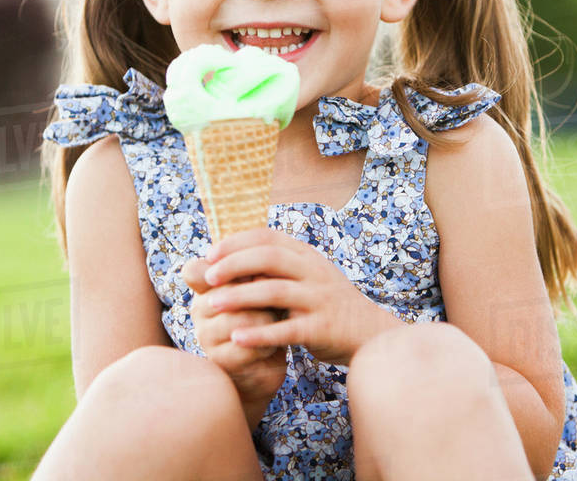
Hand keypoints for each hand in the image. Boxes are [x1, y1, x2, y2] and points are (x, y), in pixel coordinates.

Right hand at [182, 255, 286, 407]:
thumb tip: (262, 268)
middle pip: (229, 292)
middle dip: (261, 294)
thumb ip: (256, 270)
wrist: (267, 355)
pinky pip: (248, 346)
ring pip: (240, 319)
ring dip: (267, 320)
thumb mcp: (261, 284)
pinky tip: (270, 344)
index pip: (195, 270)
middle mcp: (199, 308)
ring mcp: (205, 335)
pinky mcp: (219, 360)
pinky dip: (266, 343)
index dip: (228, 268)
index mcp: (205, 284)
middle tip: (276, 300)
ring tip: (275, 322)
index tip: (254, 272)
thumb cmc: (266, 311)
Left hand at [200, 226, 383, 366]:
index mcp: (305, 255)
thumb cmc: (325, 304)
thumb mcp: (306, 275)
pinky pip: (287, 330)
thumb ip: (276, 266)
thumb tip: (228, 257)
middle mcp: (313, 271)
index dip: (235, 242)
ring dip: (240, 297)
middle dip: (234, 264)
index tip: (209, 254)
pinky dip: (260, 334)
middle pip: (269, 257)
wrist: (368, 333)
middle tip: (208, 277)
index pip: (267, 236)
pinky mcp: (321, 328)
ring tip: (212, 305)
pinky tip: (237, 338)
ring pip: (275, 292)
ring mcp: (319, 299)